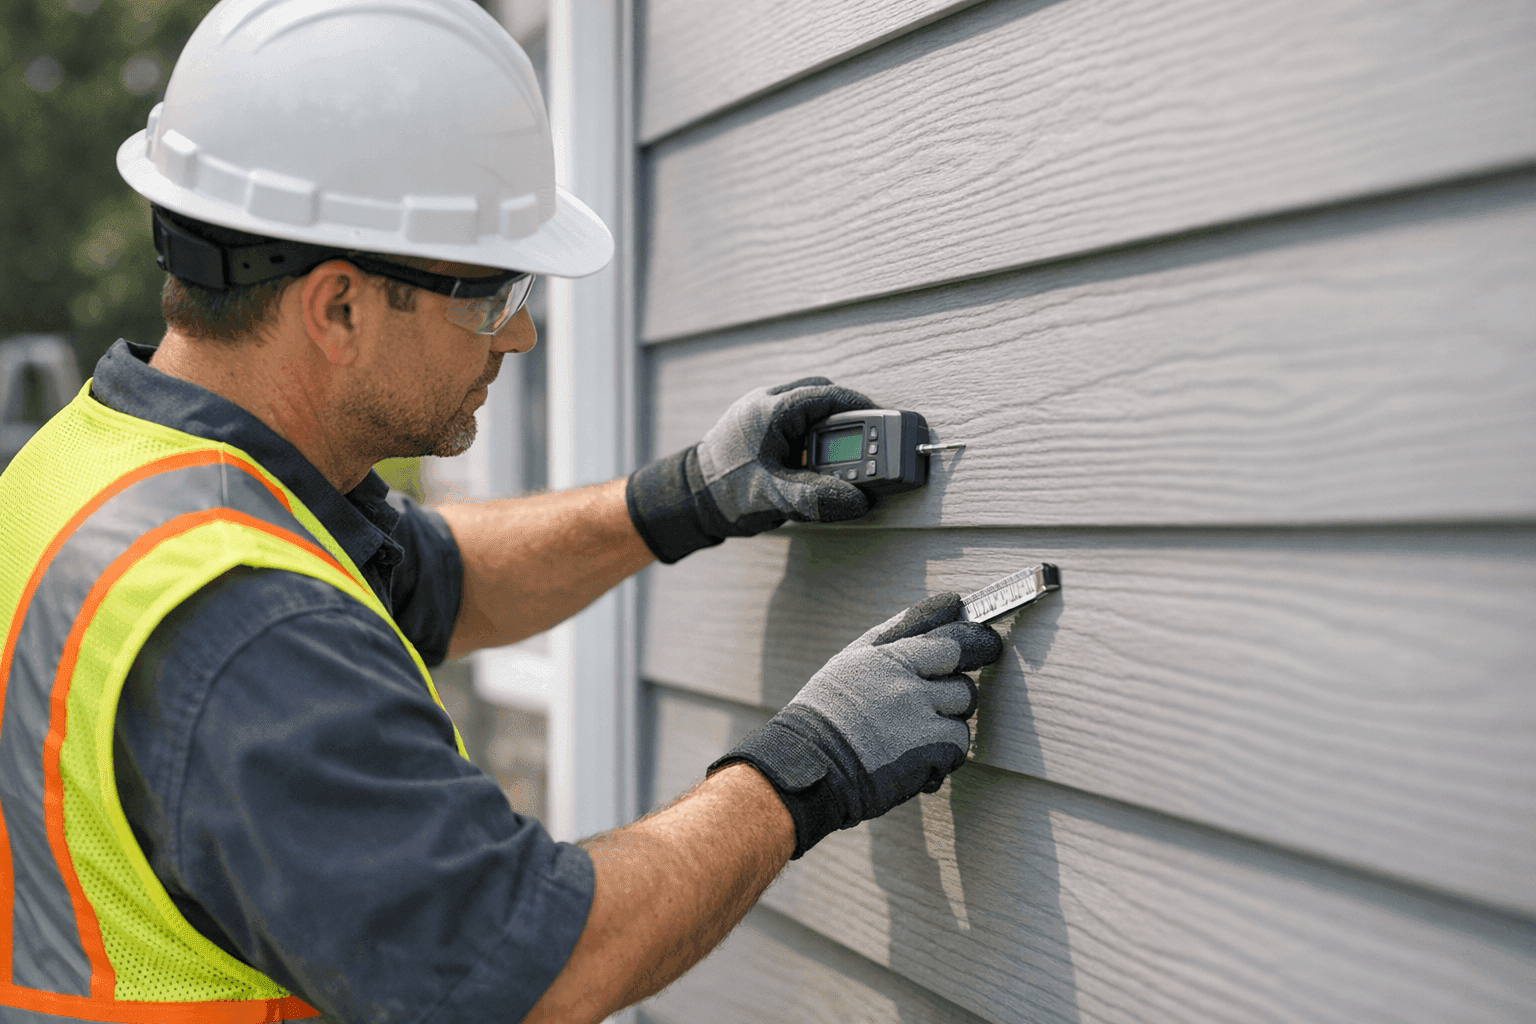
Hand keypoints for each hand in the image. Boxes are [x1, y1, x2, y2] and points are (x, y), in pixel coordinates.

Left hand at [625, 377, 874, 562]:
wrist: (688, 500)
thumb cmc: (723, 493)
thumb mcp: (774, 497)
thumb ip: (816, 498)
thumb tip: (858, 501)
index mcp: (772, 410)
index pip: (828, 395)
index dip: (860, 408)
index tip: (884, 423)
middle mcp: (766, 403)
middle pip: (821, 397)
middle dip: (847, 418)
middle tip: (869, 442)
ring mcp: (760, 413)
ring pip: (809, 408)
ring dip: (829, 428)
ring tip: (846, 457)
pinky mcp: (758, 428)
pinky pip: (795, 422)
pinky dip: (813, 437)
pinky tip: (819, 462)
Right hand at [709, 593, 1003, 857]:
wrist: (808, 764)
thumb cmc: (827, 711)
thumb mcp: (853, 659)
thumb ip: (897, 633)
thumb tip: (946, 605)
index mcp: (888, 656)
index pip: (950, 636)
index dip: (974, 637)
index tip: (985, 641)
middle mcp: (907, 683)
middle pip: (964, 674)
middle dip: (961, 682)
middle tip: (955, 689)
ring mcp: (920, 719)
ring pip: (963, 711)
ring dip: (948, 720)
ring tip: (916, 731)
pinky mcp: (928, 754)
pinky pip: (957, 746)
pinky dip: (943, 755)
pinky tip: (916, 758)